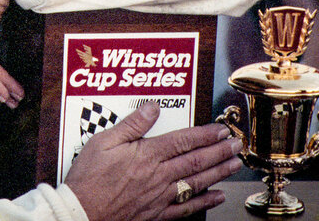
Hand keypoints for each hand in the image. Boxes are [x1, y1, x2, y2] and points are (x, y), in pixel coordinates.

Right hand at [64, 103, 242, 220]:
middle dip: (219, 151)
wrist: (82, 211)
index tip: (221, 129)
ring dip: (218, 172)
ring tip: (234, 164)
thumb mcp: (103, 141)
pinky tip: (217, 196)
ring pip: (196, 182)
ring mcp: (159, 196)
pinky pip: (186, 207)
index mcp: (147, 155)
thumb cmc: (89, 178)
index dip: (205, 134)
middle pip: (196, 160)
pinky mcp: (156, 213)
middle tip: (236, 144)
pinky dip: (204, 202)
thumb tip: (152, 108)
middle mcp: (158, 175)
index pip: (183, 140)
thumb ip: (131, 125)